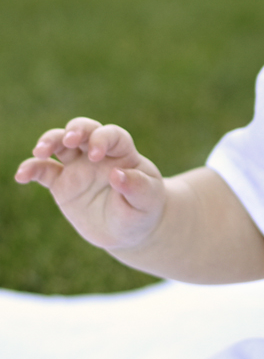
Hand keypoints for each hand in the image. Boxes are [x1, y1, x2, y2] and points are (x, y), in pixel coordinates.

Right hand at [15, 117, 165, 251]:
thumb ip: (137, 186)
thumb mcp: (147, 200)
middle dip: (75, 129)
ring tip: (40, 151)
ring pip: (59, 144)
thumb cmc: (143, 209)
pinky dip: (30, 169)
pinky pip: (43, 171)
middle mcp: (97, 154)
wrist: (129, 229)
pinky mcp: (62, 184)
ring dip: (49, 141)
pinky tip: (21, 176)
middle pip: (83, 129)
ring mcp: (78, 167)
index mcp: (122, 153)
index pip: (111, 135)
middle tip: (68, 140)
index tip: (95, 155)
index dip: (102, 139)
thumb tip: (117, 174)